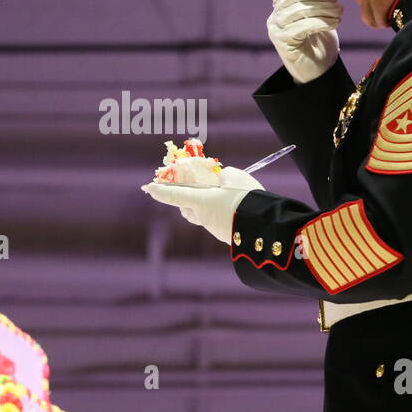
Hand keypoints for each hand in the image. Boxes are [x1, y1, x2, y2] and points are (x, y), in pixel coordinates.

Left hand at [140, 167, 264, 243]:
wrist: (265, 225)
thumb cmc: (246, 197)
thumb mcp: (234, 177)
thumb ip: (223, 175)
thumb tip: (220, 179)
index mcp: (199, 201)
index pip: (174, 195)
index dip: (159, 191)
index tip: (147, 188)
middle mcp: (202, 217)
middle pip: (187, 208)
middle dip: (188, 200)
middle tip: (196, 189)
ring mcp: (214, 229)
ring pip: (203, 215)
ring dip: (207, 206)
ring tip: (223, 196)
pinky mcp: (226, 236)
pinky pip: (218, 221)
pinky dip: (221, 213)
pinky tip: (235, 207)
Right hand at [268, 0, 341, 83]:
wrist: (320, 71)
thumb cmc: (320, 40)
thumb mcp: (318, 13)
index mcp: (281, 8)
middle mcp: (275, 18)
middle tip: (337, 0)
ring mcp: (277, 31)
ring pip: (298, 10)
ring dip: (323, 9)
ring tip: (339, 13)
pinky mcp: (283, 43)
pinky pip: (302, 26)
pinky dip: (321, 22)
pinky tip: (333, 23)